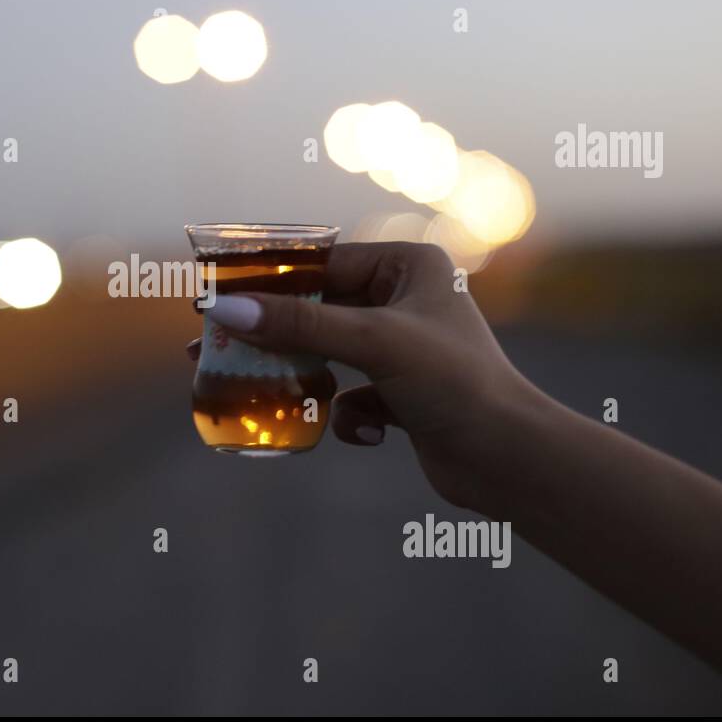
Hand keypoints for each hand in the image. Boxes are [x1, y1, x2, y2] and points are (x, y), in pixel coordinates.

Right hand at [191, 241, 537, 512]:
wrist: (509, 460)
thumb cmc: (455, 383)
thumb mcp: (372, 343)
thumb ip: (300, 323)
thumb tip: (226, 310)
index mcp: (409, 266)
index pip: (322, 262)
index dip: (267, 281)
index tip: (216, 297)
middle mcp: (406, 299)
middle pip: (316, 309)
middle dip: (272, 334)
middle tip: (212, 345)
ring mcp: (403, 348)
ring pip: (327, 354)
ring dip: (303, 377)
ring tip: (258, 391)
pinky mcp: (402, 393)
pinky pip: (350, 395)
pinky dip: (348, 416)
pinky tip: (370, 432)